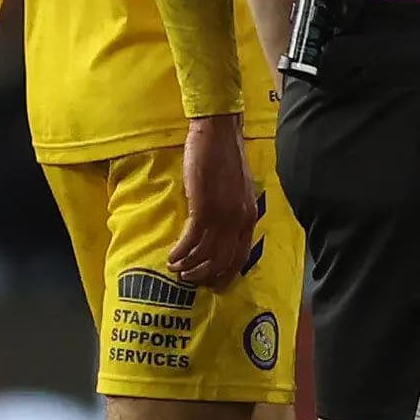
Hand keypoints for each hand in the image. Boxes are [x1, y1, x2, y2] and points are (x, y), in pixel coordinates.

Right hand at [171, 114, 259, 290]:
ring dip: (189, 267)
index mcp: (249, 216)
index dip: (225, 274)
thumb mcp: (237, 191)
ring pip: (206, 255)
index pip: (240, 256)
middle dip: (204, 275)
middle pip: (223, 261)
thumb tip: (221, 231)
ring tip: (176, 269)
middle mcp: (239, 220)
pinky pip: (191, 241)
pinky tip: (170, 257)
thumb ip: (233, 211)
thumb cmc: (225, 158)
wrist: (218, 135)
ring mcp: (223, 216)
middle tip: (189, 280)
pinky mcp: (204, 209)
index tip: (212, 284)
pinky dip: (180, 253)